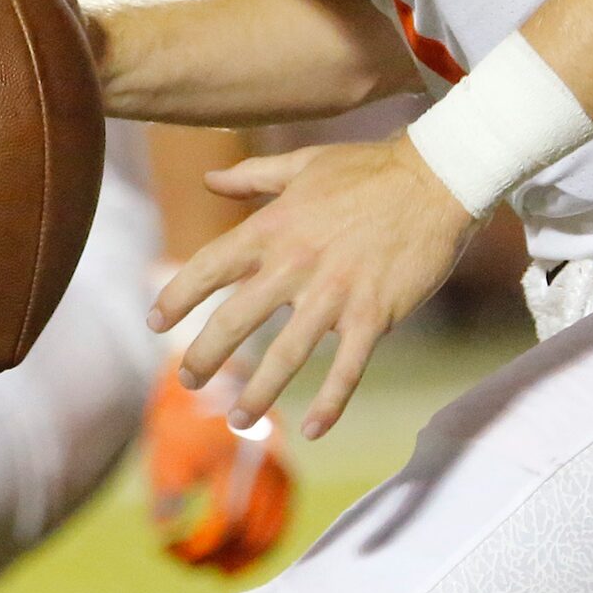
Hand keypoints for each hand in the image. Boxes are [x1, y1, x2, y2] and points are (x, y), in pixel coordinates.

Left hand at [145, 360, 292, 572]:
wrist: (205, 379)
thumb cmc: (178, 419)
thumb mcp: (164, 454)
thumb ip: (166, 497)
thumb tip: (169, 535)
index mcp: (234, 452)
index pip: (225, 520)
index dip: (197, 546)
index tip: (170, 550)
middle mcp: (265, 458)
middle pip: (251, 529)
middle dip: (219, 556)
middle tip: (193, 564)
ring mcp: (279, 461)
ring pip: (272, 526)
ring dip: (245, 556)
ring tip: (219, 569)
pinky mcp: (285, 466)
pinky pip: (283, 514)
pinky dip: (265, 540)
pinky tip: (242, 555)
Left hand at [152, 138, 476, 439]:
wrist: (438, 177)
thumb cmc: (370, 169)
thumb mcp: (305, 164)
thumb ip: (253, 177)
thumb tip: (210, 180)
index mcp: (275, 227)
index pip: (210, 266)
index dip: (177, 295)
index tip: (154, 321)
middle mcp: (296, 264)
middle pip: (235, 320)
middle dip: (205, 356)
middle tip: (189, 380)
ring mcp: (335, 293)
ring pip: (285, 356)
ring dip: (257, 393)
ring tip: (238, 419)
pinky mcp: (374, 315)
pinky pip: (347, 370)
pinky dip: (329, 404)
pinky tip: (311, 428)